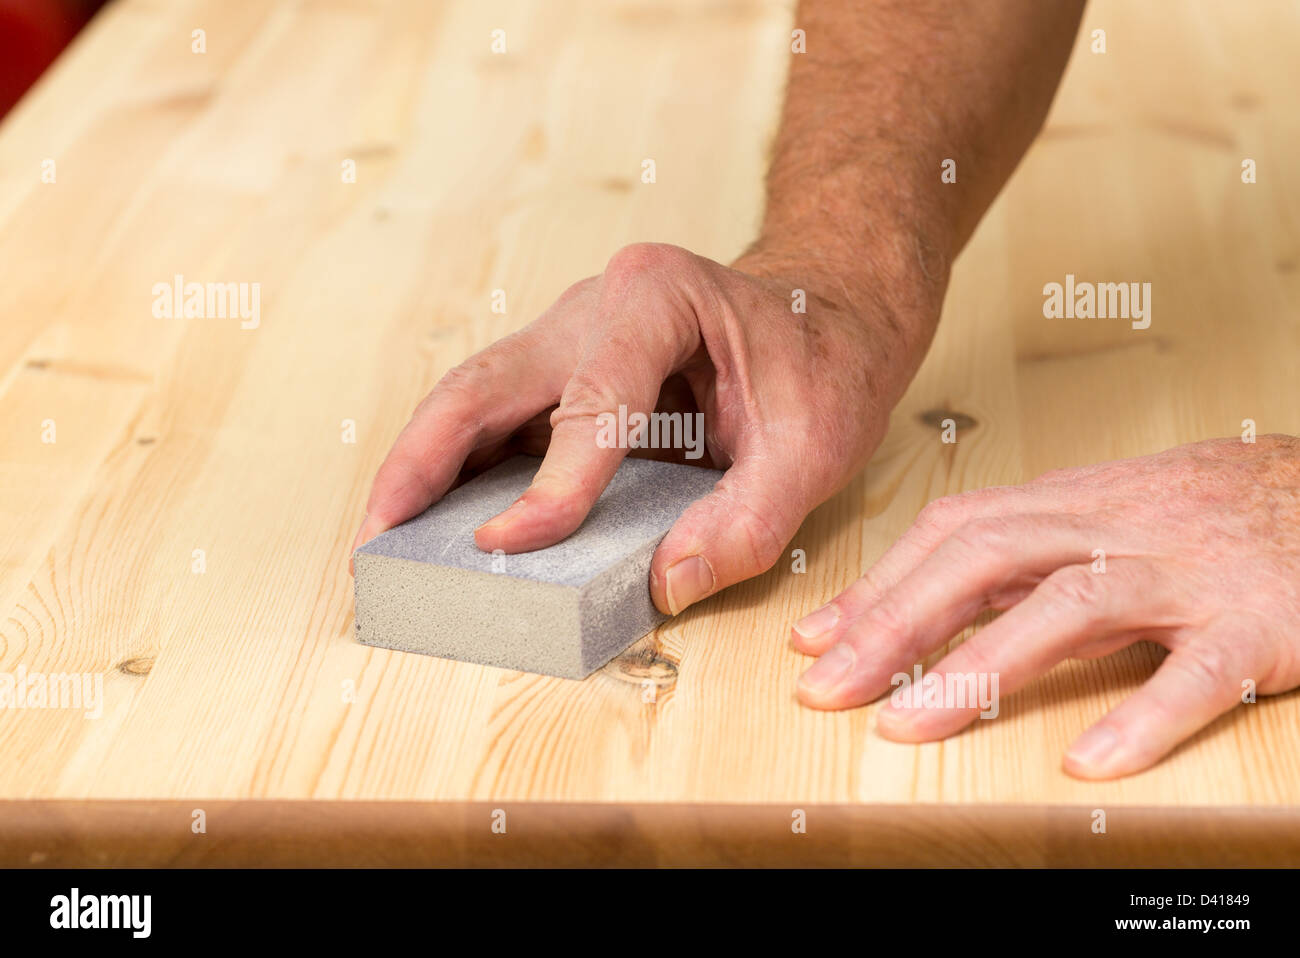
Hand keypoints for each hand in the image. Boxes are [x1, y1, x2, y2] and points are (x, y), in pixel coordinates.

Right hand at [353, 241, 938, 613]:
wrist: (829, 310)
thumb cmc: (824, 361)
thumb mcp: (817, 444)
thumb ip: (749, 519)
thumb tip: (666, 584)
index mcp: (658, 296)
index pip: (590, 398)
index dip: (551, 480)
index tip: (510, 545)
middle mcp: (596, 305)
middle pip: (486, 382)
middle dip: (423, 463)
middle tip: (377, 540)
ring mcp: (570, 334)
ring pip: (471, 399)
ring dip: (420, 469)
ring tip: (381, 542)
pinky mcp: (562, 371)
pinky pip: (494, 419)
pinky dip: (453, 470)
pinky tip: (429, 523)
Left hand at [792, 435, 1299, 778]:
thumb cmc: (1208, 511)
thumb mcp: (1103, 513)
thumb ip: (1020, 552)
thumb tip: (921, 596)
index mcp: (1072, 501)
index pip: (953, 531)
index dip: (879, 584)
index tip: (814, 640)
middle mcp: (1115, 527)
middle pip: (985, 560)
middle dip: (895, 623)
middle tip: (827, 688)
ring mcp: (1185, 572)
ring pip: (1070, 606)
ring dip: (980, 667)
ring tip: (910, 726)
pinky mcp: (1259, 623)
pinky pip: (1199, 673)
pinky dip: (1144, 717)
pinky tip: (1091, 763)